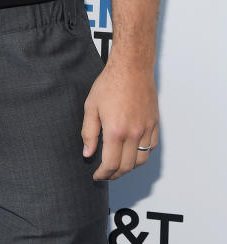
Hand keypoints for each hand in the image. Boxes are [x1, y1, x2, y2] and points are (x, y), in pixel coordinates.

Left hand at [81, 54, 158, 179]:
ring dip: (129, 167)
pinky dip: (142, 154)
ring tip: (118, 166)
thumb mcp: (91, 107)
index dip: (103, 174)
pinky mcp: (154, 123)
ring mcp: (146, 129)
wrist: (131, 67)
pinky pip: (151, 147)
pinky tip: (133, 152)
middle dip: (115, 174)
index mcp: (116, 131)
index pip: (111, 164)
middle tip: (105, 174)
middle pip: (127, 166)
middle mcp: (134, 133)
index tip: (97, 176)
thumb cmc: (109, 84)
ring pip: (141, 160)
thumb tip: (88, 153)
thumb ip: (89, 133)